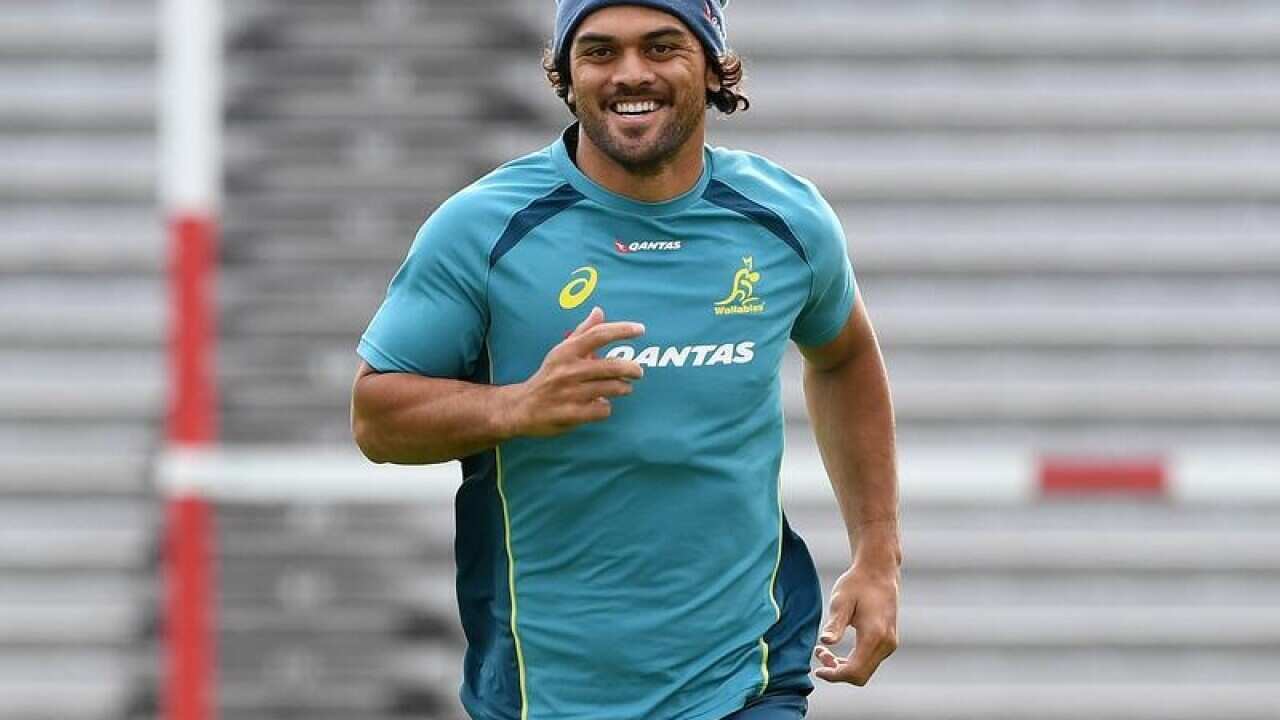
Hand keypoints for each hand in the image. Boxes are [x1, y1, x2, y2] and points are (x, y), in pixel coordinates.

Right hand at [504, 306, 644, 436]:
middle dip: (631, 369)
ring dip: (622, 388)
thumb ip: (583, 332)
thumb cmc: (549, 376)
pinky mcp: (571, 414)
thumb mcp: (562, 351)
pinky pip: (602, 409)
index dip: (622, 330)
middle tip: (638, 372)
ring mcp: (569, 393)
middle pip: (611, 365)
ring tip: (623, 388)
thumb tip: (599, 310)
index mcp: (566, 351)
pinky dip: (605, 407)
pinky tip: (600, 405)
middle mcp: (568, 370)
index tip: (640, 329)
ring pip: (611, 388)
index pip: (598, 335)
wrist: (522, 407)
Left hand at [813, 563, 898, 685]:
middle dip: (837, 672)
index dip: (834, 676)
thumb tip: (824, 641)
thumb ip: (835, 624)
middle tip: (819, 654)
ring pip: (865, 671)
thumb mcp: (841, 601)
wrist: (879, 572)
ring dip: (844, 668)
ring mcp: (890, 644)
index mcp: (874, 635)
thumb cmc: (857, 584)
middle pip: (860, 676)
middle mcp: (886, 644)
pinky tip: (839, 651)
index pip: (854, 671)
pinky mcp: (889, 642)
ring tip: (824, 651)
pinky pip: (870, 662)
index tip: (817, 671)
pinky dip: (853, 662)